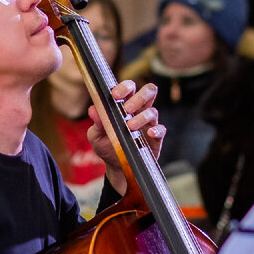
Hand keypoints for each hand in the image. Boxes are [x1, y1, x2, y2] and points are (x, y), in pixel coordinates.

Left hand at [87, 79, 163, 196]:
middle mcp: (139, 110)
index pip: (129, 88)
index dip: (125, 87)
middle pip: (149, 92)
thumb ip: (96, 122)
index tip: (115, 95)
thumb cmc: (106, 146)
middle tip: (127, 109)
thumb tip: (93, 109)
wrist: (116, 167)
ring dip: (141, 117)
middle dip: (139, 97)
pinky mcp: (156, 137)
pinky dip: (156, 130)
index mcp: (124, 104)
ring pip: (153, 111)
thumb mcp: (96, 135)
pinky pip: (161, 129)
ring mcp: (148, 123)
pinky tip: (148, 133)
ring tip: (130, 127)